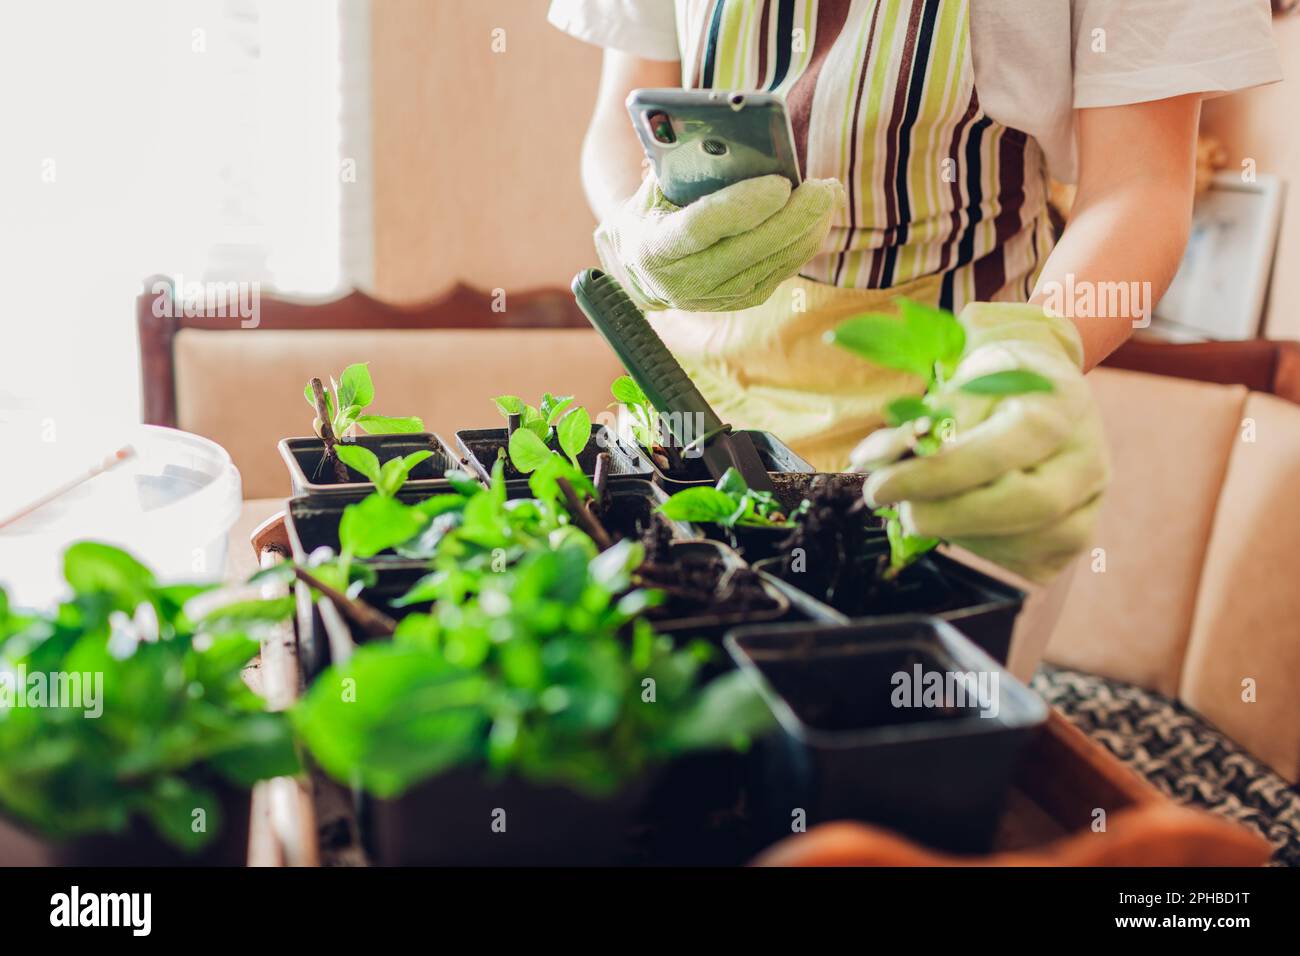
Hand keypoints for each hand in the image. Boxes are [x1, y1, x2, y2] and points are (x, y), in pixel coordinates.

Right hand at [594, 173, 842, 311]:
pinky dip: (805, 242)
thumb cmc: (653, 209)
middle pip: (750, 248)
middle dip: (793, 216)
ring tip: (829, 194)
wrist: (642, 266)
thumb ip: (684, 167)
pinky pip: (782, 271)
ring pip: (774, 262)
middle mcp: (684, 282)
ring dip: (808, 228)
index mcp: (655, 248)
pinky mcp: (741, 300)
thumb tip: (733, 139)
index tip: (780, 183)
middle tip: (824, 186)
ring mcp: (715, 298)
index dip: (743, 205)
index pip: (702, 227)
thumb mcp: (655, 186)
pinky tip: (820, 217)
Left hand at [850, 303, 1109, 582]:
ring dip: (959, 534)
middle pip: (1025, 506)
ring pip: (1025, 544)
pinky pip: (1026, 562)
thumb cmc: (997, 383)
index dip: (933, 477)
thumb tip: (872, 461)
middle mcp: (1087, 462)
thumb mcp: (960, 380)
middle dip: (948, 516)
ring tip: (926, 509)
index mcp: (1060, 410)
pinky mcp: (1076, 538)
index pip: (997, 454)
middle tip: (900, 511)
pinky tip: (960, 522)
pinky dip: (981, 548)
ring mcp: (1088, 505)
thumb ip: (918, 422)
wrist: (1046, 392)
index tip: (879, 487)